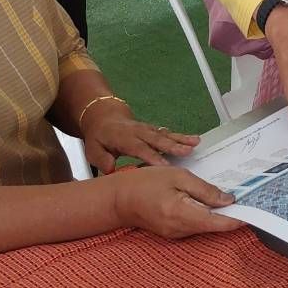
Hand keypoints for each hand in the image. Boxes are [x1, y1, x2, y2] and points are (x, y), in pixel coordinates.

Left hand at [83, 101, 200, 173]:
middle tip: (187, 152)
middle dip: (173, 146)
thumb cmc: (100, 137)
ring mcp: (147, 130)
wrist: (104, 117)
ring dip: (181, 139)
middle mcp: (138, 132)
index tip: (164, 166)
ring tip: (195, 143)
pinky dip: (181, 136)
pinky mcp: (153, 130)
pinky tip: (193, 140)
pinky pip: (168, 133)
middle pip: (157, 139)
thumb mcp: (93, 150)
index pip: (139, 148)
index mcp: (123, 138)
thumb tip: (113, 169)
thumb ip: (102, 160)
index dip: (152, 156)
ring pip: (165, 134)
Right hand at [109, 166, 245, 239]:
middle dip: (230, 215)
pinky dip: (204, 216)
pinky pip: (195, 226)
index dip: (237, 219)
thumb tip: (229, 200)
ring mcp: (175, 235)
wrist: (119, 198)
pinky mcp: (172, 234)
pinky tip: (208, 203)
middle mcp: (180, 230)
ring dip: (217, 216)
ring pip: (205, 227)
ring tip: (230, 199)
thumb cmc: (146, 182)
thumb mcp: (178, 177)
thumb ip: (204, 190)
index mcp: (182, 215)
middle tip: (246, 199)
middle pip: (213, 227)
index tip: (254, 211)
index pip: (218, 224)